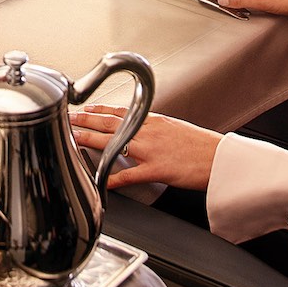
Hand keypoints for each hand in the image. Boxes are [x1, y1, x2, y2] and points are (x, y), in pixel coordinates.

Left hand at [72, 106, 220, 191]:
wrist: (220, 158)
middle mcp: (149, 131)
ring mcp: (151, 149)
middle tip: (67, 117)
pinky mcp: (156, 169)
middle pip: (110, 122)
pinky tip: (98, 179)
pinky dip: (111, 177)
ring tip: (73, 138)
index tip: (84, 107)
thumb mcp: (176, 128)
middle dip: (86, 119)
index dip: (99, 109)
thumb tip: (142, 131)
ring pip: (113, 141)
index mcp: (154, 120)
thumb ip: (155, 129)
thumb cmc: (201, 146)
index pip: (121, 111)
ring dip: (90, 139)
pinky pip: (128, 174)